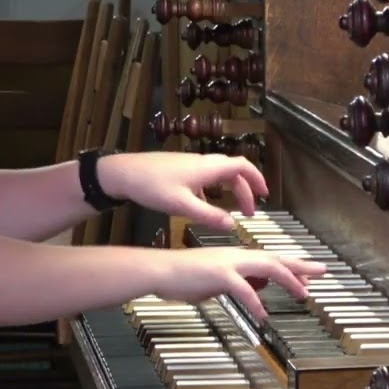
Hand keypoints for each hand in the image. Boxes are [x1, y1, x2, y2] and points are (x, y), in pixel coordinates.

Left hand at [98, 152, 266, 230]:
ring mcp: (191, 165)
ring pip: (219, 174)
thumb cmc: (151, 186)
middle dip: (246, 189)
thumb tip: (233, 225)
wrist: (123, 173)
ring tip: (234, 210)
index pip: (242, 167)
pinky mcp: (180, 170)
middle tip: (251, 210)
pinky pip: (206, 178)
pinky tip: (206, 205)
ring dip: (231, 189)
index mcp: (208, 168)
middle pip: (234, 171)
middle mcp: (203, 163)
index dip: (257, 179)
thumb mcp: (182, 206)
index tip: (265, 195)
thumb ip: (209, 216)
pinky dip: (214, 190)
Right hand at [152, 247, 327, 321]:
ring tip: (303, 291)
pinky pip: (243, 289)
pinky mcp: (219, 275)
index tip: (309, 273)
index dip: (291, 267)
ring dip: (287, 278)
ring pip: (266, 267)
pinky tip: (262, 314)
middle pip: (275, 259)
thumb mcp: (217, 279)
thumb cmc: (183, 276)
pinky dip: (255, 301)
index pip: (270, 260)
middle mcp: (236, 256)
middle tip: (322, 270)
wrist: (161, 270)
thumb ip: (240, 281)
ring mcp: (229, 264)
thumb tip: (259, 287)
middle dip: (300, 265)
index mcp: (236, 257)